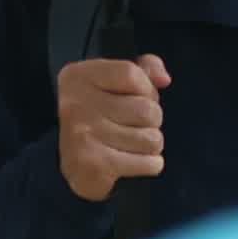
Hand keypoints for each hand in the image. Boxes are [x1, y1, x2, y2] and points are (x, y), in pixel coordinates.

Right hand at [58, 53, 171, 203]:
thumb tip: (163, 78)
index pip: (131, 73)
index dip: (146, 89)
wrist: (73, 168)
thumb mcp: (114, 84)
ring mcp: (83, 136)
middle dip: (151, 121)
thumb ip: (143, 70)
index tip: (136, 98)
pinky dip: (149, 164)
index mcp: (78, 77)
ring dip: (150, 145)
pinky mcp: (95, 166)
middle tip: (132, 127)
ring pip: (152, 138)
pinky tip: (132, 162)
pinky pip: (149, 163)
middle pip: (146, 109)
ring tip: (131, 145)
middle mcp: (76, 105)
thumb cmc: (99, 120)